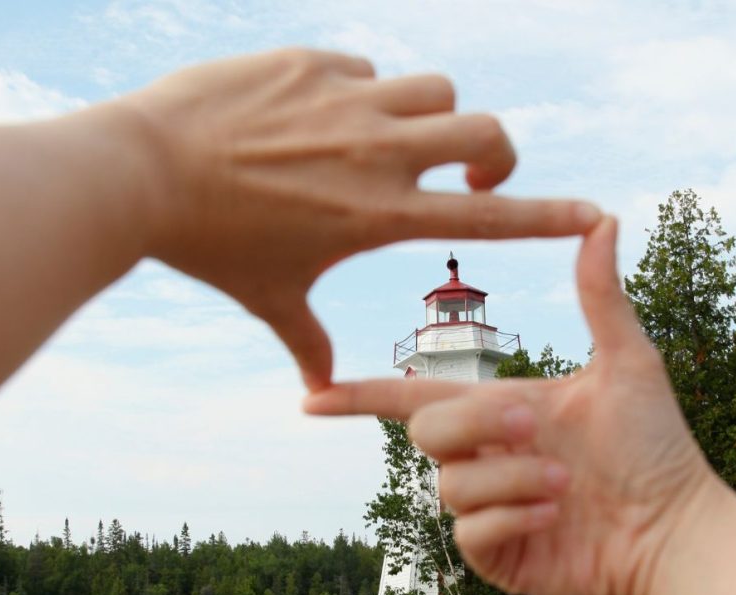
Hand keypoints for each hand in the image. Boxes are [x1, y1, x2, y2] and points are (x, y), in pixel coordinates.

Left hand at [116, 48, 601, 389]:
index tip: (596, 213)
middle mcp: (378, 152)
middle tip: (466, 169)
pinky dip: (364, 94)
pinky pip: (369, 70)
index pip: (489, 214)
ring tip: (390, 140)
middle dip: (495, 151)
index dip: (550, 216)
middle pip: (487, 130)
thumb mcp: (269, 298)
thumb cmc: (208, 246)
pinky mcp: (314, 62)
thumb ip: (306, 341)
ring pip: (437, 89)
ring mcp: (348, 101)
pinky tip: (316, 117)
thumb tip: (317, 390)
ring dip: (431, 116)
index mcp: (380, 213)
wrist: (139, 171)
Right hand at [304, 217, 716, 594]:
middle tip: (533, 426)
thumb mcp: (627, 363)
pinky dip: (513, 516)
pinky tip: (556, 514)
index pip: (414, 398)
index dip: (361, 395)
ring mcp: (488, 508)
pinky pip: (470, 531)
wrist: (675, 528)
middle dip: (476, 426)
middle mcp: (485, 456)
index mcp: (501, 409)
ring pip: (451, 484)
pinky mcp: (496, 554)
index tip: (311, 394)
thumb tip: (603, 218)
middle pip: (426, 433)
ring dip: (509, 478)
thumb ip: (600, 296)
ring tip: (564, 483)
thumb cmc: (656, 445)